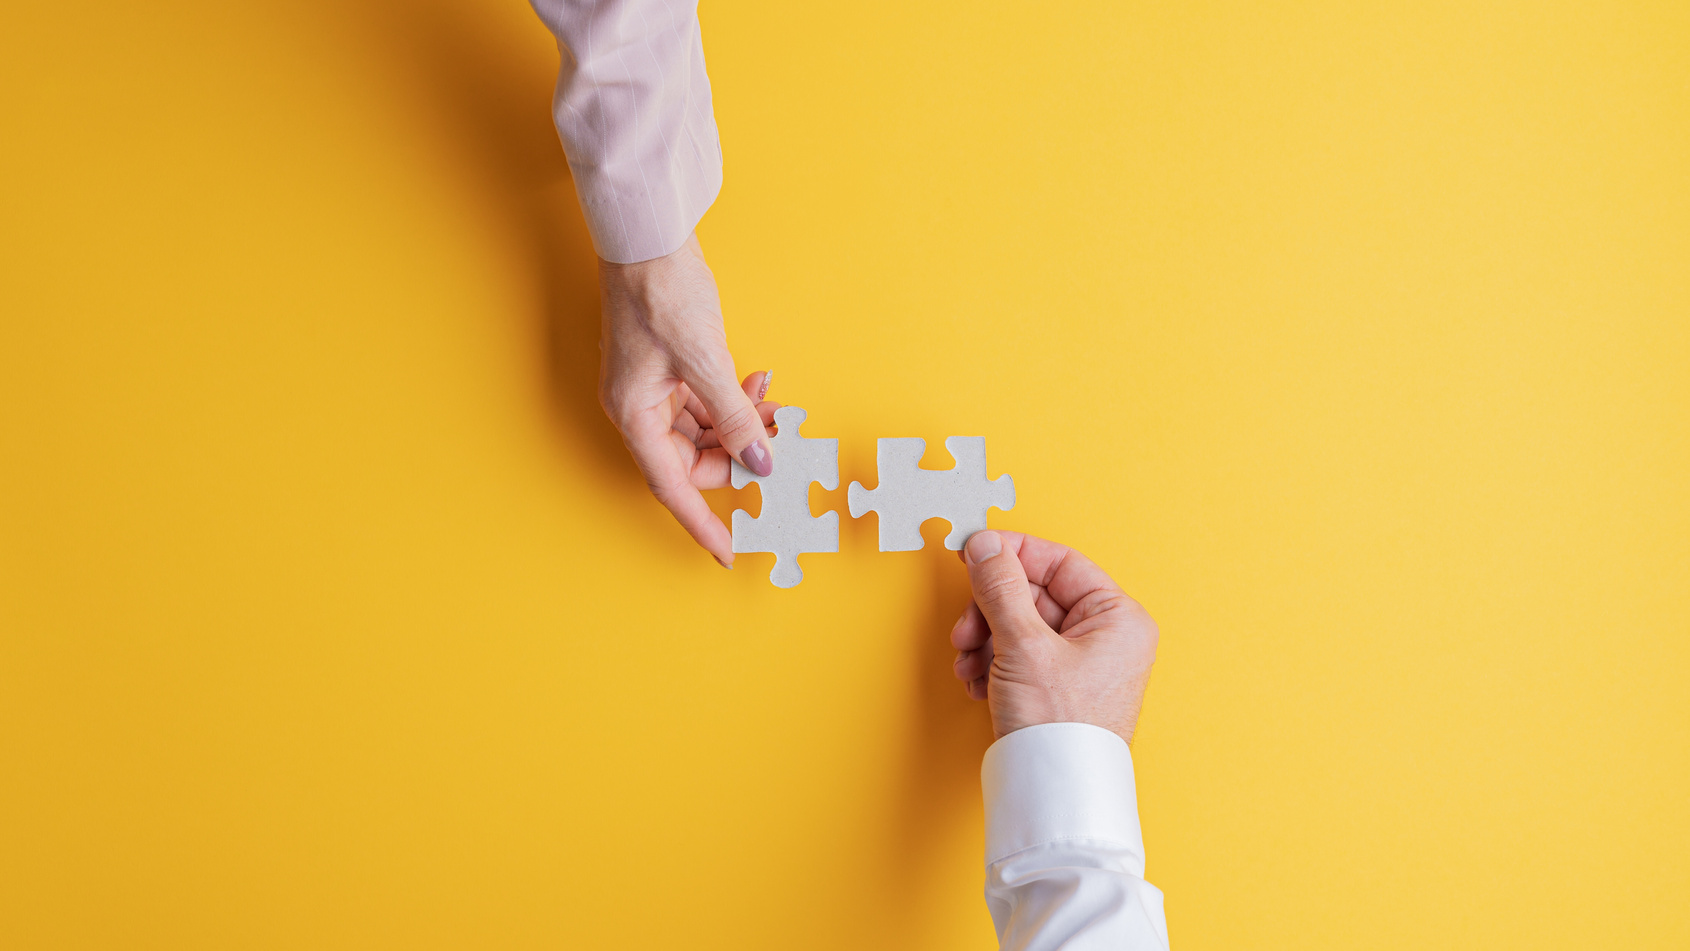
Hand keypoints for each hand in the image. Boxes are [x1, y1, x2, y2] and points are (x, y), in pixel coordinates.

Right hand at [597, 234, 776, 566]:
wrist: (648, 237)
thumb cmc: (661, 293)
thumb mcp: (705, 360)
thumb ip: (734, 416)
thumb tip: (759, 461)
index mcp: (634, 415)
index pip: (672, 486)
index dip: (702, 522)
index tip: (727, 551)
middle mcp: (639, 408)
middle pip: (693, 459)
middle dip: (739, 457)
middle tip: (781, 452)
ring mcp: (654, 388)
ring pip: (705, 430)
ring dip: (743, 425)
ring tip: (780, 412)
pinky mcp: (670, 367)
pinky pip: (706, 402)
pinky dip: (735, 400)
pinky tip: (761, 386)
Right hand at [951, 531, 1158, 743]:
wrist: (1054, 795)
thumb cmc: (1059, 727)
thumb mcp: (1024, 646)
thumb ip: (1000, 588)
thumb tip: (984, 544)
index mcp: (1118, 618)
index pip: (1060, 562)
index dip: (1013, 554)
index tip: (974, 552)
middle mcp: (1107, 637)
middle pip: (1034, 596)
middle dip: (990, 613)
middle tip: (966, 630)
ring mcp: (1083, 664)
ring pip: (1021, 626)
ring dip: (985, 641)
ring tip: (971, 665)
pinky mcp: (1060, 688)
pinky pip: (1020, 656)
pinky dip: (993, 664)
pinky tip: (979, 683)